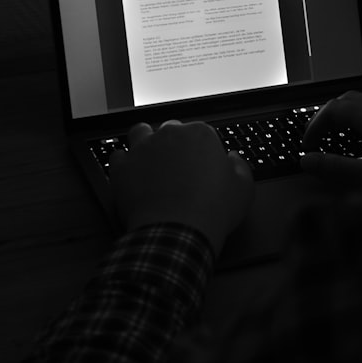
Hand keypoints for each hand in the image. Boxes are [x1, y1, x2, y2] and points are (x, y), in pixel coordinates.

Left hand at [109, 120, 253, 254]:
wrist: (177, 232)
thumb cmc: (211, 210)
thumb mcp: (243, 189)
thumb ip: (239, 166)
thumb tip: (232, 159)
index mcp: (200, 134)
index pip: (201, 132)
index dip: (203, 150)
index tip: (204, 166)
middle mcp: (170, 134)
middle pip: (171, 129)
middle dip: (175, 144)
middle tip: (180, 168)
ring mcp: (143, 149)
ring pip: (141, 132)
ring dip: (146, 142)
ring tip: (152, 160)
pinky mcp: (123, 167)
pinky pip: (118, 156)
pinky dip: (124, 163)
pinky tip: (132, 174)